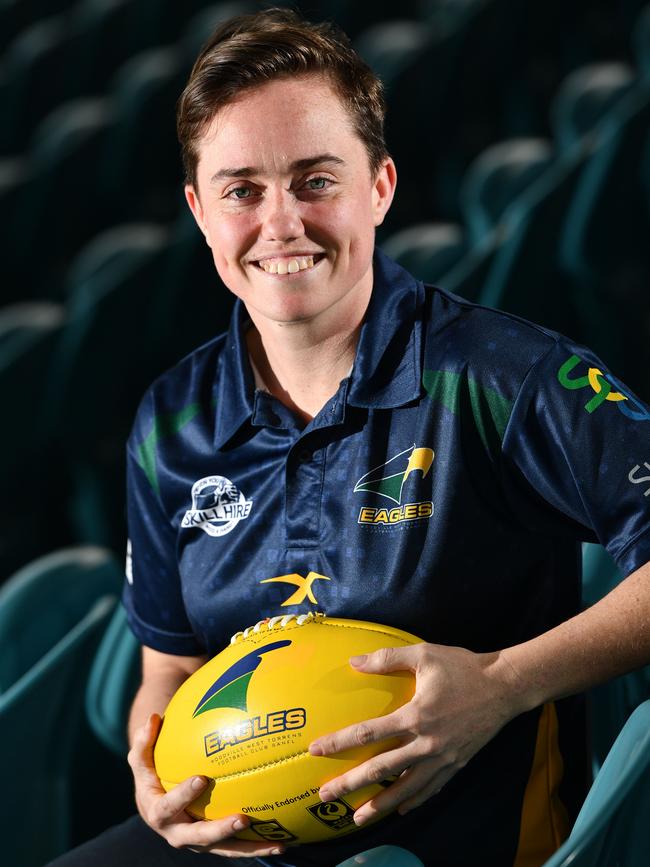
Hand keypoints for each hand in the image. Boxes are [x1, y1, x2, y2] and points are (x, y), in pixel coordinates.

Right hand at [128, 714, 286, 857]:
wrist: (156, 806)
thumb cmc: (151, 776)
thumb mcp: (141, 760)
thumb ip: (144, 741)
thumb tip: (153, 717)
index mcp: (159, 813)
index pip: (169, 805)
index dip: (183, 795)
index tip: (201, 779)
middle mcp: (179, 834)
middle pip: (201, 837)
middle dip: (222, 830)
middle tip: (242, 818)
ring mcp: (199, 843)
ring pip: (226, 850)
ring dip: (251, 849)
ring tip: (277, 844)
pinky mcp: (215, 845)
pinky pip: (238, 848)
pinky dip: (259, 847)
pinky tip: (285, 842)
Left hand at [309, 643, 524, 825]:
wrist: (505, 687)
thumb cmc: (463, 667)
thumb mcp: (424, 655)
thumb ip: (388, 658)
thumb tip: (354, 662)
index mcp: (415, 715)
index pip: (368, 733)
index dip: (339, 742)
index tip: (315, 750)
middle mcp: (426, 743)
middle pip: (381, 769)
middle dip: (350, 783)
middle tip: (325, 796)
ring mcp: (443, 758)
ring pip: (405, 788)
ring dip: (380, 804)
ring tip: (358, 818)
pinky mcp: (457, 764)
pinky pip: (431, 789)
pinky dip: (414, 801)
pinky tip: (400, 809)